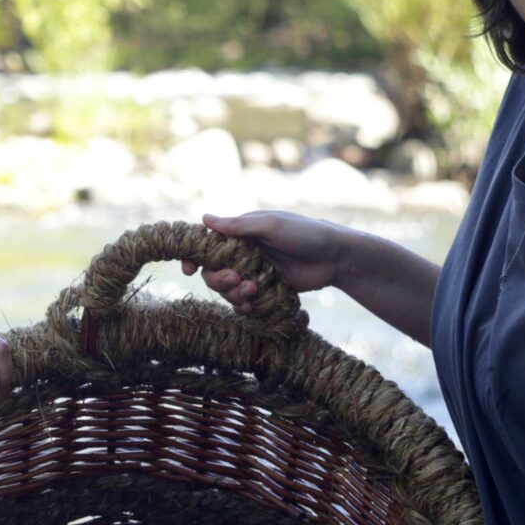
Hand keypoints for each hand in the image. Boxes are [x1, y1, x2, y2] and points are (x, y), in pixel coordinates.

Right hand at [187, 211, 362, 313]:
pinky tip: (251, 306)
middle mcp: (244, 253)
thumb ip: (238, 226)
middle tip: (236, 279)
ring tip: (252, 291)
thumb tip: (204, 219)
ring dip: (233, 293)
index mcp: (241, 233)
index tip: (188, 268)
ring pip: (227, 289)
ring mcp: (254, 272)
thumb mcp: (271, 225)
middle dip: (219, 279)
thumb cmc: (306, 233)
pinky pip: (244, 302)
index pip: (208, 243)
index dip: (194, 256)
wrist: (336, 258)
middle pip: (213, 271)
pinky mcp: (266, 290)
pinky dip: (243, 306)